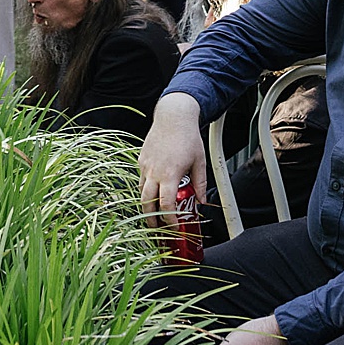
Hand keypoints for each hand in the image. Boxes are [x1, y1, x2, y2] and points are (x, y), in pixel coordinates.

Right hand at [138, 93, 206, 229]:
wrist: (173, 117)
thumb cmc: (187, 136)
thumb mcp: (199, 161)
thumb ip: (200, 183)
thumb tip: (202, 200)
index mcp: (170, 174)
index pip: (166, 204)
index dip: (170, 220)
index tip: (175, 227)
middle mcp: (154, 171)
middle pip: (147, 203)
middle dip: (150, 218)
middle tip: (156, 228)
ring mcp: (146, 165)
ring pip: (141, 192)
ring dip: (146, 205)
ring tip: (153, 213)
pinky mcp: (141, 159)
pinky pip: (141, 179)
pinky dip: (146, 188)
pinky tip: (153, 191)